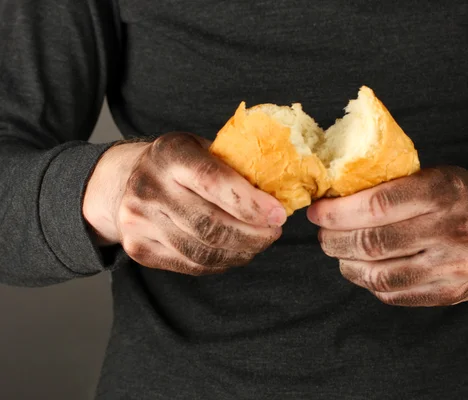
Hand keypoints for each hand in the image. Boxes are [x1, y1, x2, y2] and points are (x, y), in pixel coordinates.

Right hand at [83, 132, 285, 274]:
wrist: (123, 182)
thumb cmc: (178, 164)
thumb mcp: (202, 148)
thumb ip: (234, 167)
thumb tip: (279, 195)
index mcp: (170, 154)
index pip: (214, 182)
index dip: (251, 204)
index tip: (278, 214)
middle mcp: (149, 187)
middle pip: (211, 226)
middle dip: (253, 235)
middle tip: (274, 231)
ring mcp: (139, 221)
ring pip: (203, 252)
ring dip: (242, 252)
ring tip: (259, 242)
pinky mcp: (139, 249)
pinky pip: (192, 266)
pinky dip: (223, 263)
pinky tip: (237, 251)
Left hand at [307, 167, 467, 306]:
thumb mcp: (438, 176)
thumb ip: (396, 186)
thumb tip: (339, 196)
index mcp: (442, 193)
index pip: (376, 205)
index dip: (338, 211)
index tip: (318, 211)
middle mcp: (448, 231)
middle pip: (371, 242)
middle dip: (334, 240)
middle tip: (322, 233)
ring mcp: (451, 267)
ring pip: (378, 275)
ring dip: (347, 265)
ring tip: (339, 253)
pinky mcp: (450, 293)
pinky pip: (394, 294)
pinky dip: (369, 282)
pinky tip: (363, 269)